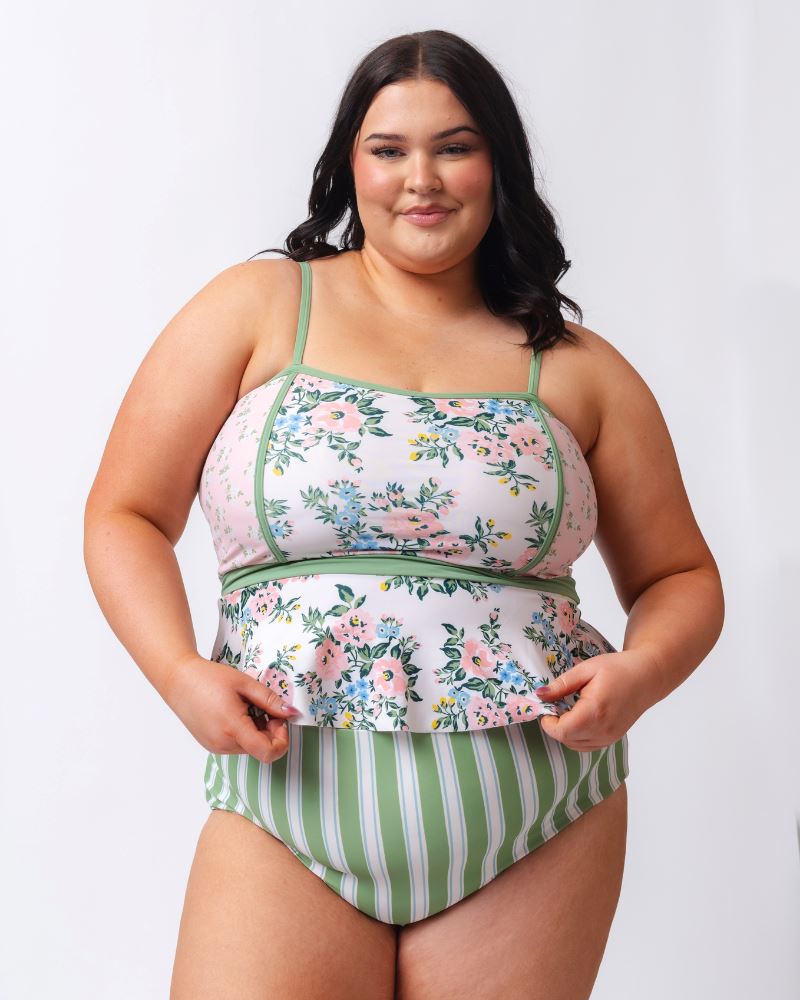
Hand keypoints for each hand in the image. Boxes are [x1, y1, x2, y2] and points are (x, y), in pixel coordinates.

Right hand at [162, 653, 300, 762]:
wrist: (178, 680)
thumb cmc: (209, 678)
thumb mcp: (245, 683)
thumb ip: (270, 700)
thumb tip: (292, 713)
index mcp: (233, 728)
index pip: (268, 753)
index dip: (282, 740)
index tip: (279, 720)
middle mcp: (223, 744)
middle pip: (260, 748)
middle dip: (270, 730)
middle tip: (264, 707)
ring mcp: (215, 747)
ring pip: (249, 747)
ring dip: (256, 731)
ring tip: (246, 706)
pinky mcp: (210, 745)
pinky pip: (236, 745)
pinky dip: (243, 732)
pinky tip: (235, 712)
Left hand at [537, 649, 654, 750]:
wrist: (647, 676)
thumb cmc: (618, 668)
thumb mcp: (586, 669)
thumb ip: (562, 685)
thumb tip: (540, 695)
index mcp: (595, 711)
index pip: (561, 731)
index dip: (548, 722)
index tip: (546, 706)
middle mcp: (603, 730)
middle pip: (566, 740)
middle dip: (555, 725)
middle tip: (556, 705)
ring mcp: (610, 737)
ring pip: (575, 745)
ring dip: (566, 732)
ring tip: (569, 710)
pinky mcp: (613, 738)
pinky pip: (587, 745)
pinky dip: (577, 736)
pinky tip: (580, 718)